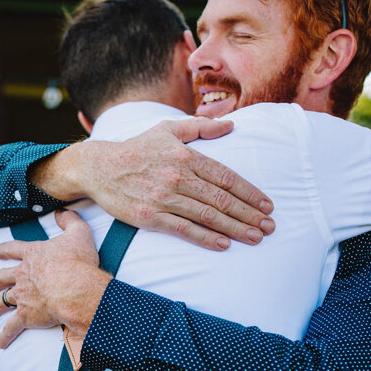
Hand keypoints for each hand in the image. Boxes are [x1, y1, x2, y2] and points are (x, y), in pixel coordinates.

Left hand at [0, 210, 110, 347]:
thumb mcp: (78, 233)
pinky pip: (12, 327)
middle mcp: (22, 275)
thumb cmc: (79, 261)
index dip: (2, 250)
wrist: (77, 288)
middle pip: (2, 278)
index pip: (12, 249)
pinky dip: (5, 336)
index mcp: (32, 254)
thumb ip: (70, 220)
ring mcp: (22, 296)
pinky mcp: (27, 315)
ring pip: (3, 302)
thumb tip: (63, 211)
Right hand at [32, 117, 274, 250]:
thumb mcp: (167, 129)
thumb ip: (201, 127)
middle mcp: (177, 177)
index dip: (249, 192)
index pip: (225, 176)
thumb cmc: (137, 148)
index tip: (267, 205)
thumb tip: (231, 125)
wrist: (99, 168)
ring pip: (207, 215)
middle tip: (270, 227)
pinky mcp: (150, 217)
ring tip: (256, 237)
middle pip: (221, 199)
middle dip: (249, 214)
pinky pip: (183, 229)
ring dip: (235, 228)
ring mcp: (164, 198)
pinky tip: (224, 244)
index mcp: (185, 156)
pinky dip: (206, 237)